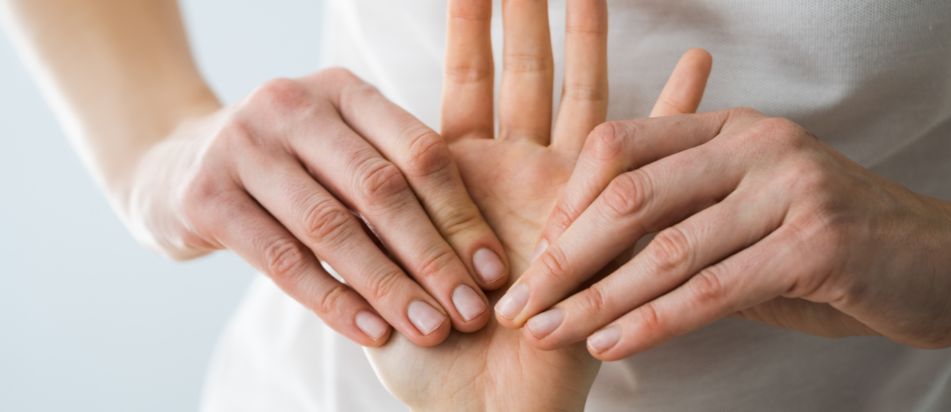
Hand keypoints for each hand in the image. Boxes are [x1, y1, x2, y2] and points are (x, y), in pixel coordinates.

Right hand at [125, 69, 511, 347]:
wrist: (175, 165)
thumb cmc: (287, 169)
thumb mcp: (339, 155)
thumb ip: (395, 185)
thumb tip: (481, 260)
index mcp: (342, 91)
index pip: (418, 152)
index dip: (461, 215)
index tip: (493, 272)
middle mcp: (292, 105)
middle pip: (380, 188)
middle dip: (432, 257)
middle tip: (469, 312)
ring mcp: (243, 145)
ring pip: (331, 227)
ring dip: (387, 286)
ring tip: (428, 329)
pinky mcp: (206, 194)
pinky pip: (280, 258)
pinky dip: (331, 299)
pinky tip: (369, 331)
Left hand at [366, 0, 710, 409]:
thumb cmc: (424, 356)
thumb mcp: (380, 270)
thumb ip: (372, 215)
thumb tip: (337, 156)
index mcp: (456, 178)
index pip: (466, 79)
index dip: (470, 27)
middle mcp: (516, 175)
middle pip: (527, 73)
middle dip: (529, 15)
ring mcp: (566, 195)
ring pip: (588, 98)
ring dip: (595, 42)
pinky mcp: (608, 226)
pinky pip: (654, 158)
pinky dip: (681, 112)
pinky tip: (699, 64)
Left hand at [501, 104, 950, 359]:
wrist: (939, 262)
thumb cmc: (825, 242)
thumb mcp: (747, 215)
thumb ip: (679, 224)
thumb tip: (588, 263)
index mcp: (728, 127)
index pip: (621, 145)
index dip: (568, 201)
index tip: (536, 255)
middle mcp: (755, 145)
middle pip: (630, 196)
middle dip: (565, 256)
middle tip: (520, 303)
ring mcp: (789, 189)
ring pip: (666, 250)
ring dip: (597, 299)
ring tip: (548, 331)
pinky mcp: (816, 244)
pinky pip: (713, 290)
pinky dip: (654, 322)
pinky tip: (612, 345)